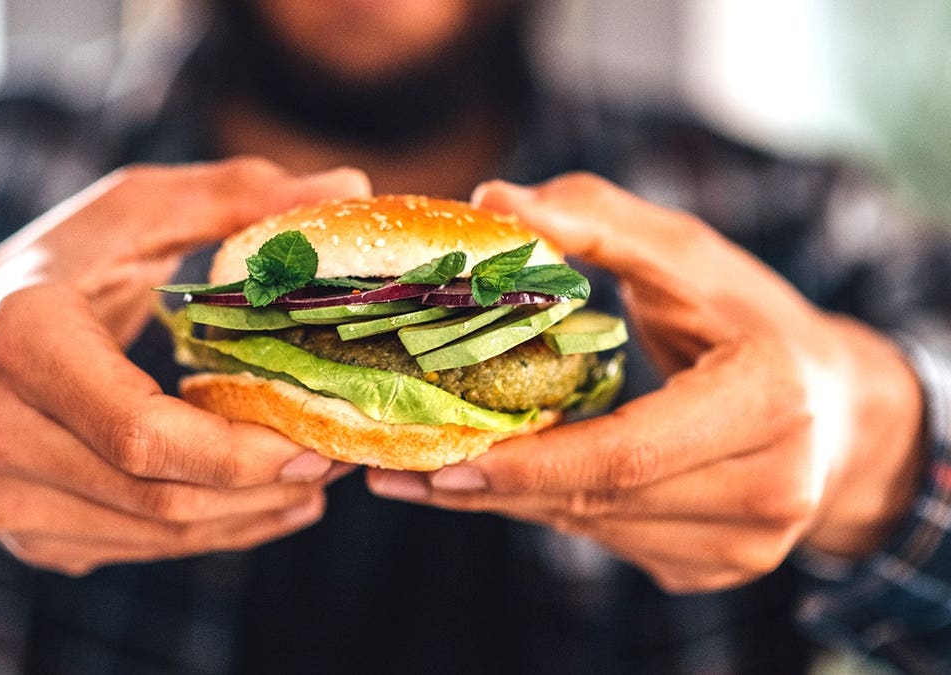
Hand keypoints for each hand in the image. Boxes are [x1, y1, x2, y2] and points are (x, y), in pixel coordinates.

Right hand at [0, 158, 367, 574]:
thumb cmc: (44, 274)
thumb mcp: (127, 214)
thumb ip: (233, 196)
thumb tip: (350, 183)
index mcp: (22, 342)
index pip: (138, 430)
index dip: (236, 452)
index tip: (316, 441)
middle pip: (161, 495)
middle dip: (267, 486)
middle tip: (342, 455)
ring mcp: (7, 502)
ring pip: (161, 533)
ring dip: (253, 515)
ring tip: (319, 478)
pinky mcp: (31, 539)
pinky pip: (144, 549)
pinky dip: (216, 531)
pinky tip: (268, 502)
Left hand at [367, 173, 924, 591]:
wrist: (839, 407)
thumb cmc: (754, 319)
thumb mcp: (689, 255)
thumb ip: (596, 222)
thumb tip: (493, 197)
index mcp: (770, 402)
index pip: (627, 452)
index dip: (531, 463)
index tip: (442, 463)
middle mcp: (771, 489)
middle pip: (600, 500)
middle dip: (495, 488)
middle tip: (400, 475)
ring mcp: (748, 544)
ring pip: (596, 529)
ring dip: (514, 501)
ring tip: (431, 473)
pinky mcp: (719, 567)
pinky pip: (612, 541)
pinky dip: (555, 508)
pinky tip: (510, 479)